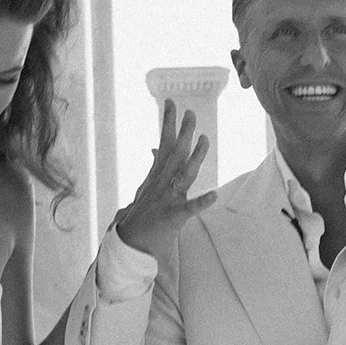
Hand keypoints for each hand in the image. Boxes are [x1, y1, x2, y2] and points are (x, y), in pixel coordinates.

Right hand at [114, 99, 216, 260]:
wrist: (131, 242)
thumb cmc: (142, 214)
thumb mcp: (147, 186)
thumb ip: (155, 166)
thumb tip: (154, 149)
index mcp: (157, 176)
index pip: (164, 144)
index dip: (168, 123)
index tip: (172, 102)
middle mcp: (162, 183)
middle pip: (175, 154)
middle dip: (183, 133)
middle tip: (191, 113)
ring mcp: (167, 199)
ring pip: (184, 175)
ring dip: (195, 157)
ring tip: (205, 140)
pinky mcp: (173, 217)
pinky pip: (189, 209)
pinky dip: (201, 202)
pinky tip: (214, 194)